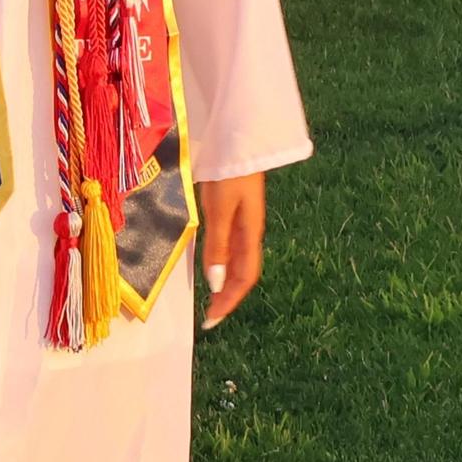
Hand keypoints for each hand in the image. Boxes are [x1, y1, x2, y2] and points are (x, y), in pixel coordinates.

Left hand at [198, 172, 265, 329]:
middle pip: (243, 271)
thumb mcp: (220, 210)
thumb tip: (217, 284)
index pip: (245, 278)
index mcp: (251, 234)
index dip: (230, 301)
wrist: (240, 141)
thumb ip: (218, 245)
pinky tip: (212, 261)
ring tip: (210, 295)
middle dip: (228, 295)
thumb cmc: (229, 173)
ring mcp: (243, 218)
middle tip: (210, 314)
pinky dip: (221, 258)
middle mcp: (250, 230)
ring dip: (225, 279)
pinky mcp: (234, 206)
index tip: (213, 321)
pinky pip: (230, 242)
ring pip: (237, 258)